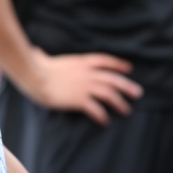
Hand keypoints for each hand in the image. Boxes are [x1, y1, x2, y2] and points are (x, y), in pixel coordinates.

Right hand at [24, 48, 142, 123]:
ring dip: (119, 102)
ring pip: (109, 94)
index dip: (118, 64)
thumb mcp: (43, 59)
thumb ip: (42, 56)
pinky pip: (96, 109)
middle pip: (113, 79)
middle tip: (138, 93)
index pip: (105, 60)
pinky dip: (102, 116)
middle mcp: (87, 73)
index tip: (129, 68)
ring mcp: (84, 86)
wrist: (34, 76)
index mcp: (81, 62)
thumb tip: (35, 51)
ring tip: (126, 110)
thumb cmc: (35, 68)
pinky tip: (105, 122)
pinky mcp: (79, 99)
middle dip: (127, 86)